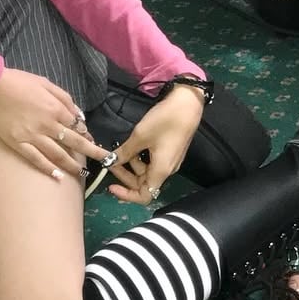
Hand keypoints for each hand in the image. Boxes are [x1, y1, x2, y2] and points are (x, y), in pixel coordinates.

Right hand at [0, 67, 113, 179]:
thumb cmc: (18, 81)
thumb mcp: (45, 83)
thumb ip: (64, 98)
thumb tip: (79, 115)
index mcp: (55, 109)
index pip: (77, 126)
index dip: (86, 134)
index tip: (90, 140)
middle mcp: (47, 125)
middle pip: (74, 143)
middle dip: (91, 152)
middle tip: (103, 161)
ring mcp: (32, 136)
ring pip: (57, 155)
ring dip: (71, 166)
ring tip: (82, 174)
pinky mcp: (17, 144)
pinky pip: (35, 159)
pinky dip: (47, 169)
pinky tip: (57, 177)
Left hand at [104, 85, 203, 205]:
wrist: (187, 103)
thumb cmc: (165, 120)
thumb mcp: (140, 136)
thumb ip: (124, 152)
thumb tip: (111, 162)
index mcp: (161, 171)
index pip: (144, 196)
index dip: (127, 195)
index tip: (111, 186)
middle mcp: (167, 170)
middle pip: (143, 183)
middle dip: (125, 174)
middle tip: (110, 161)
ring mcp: (170, 161)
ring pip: (147, 171)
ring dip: (132, 164)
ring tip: (122, 148)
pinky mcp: (170, 151)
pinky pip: (152, 161)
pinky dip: (140, 157)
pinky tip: (133, 145)